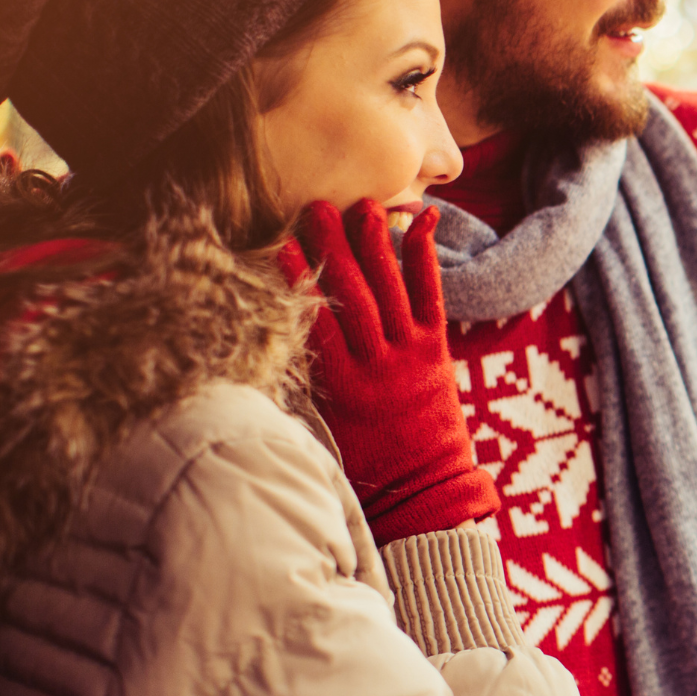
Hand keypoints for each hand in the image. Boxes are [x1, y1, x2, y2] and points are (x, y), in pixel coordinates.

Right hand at [280, 199, 498, 544]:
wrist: (425, 491)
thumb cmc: (364, 466)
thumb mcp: (322, 432)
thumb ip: (299, 388)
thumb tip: (258, 349)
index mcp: (343, 388)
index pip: (316, 323)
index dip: (298, 281)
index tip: (279, 243)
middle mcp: (379, 366)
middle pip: (353, 296)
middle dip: (334, 248)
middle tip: (315, 205)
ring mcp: (412, 354)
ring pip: (392, 290)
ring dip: (377, 244)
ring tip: (362, 205)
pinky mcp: (438, 350)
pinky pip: (432, 295)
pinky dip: (425, 257)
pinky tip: (422, 222)